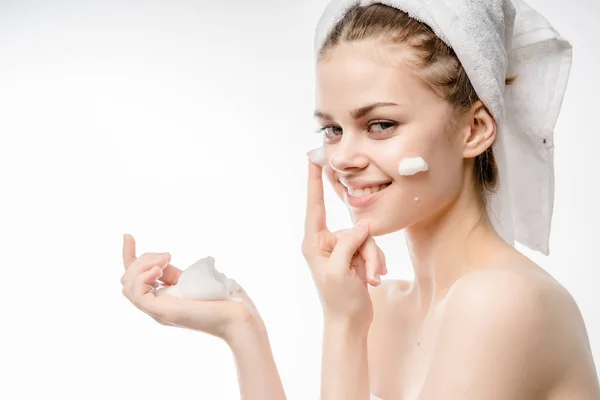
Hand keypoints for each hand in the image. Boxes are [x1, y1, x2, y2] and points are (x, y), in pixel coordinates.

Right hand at [120, 234, 263, 342]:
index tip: (128, 236)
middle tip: (168, 255)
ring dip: (143, 265)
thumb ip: (175, 273)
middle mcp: (156, 307)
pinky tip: (159, 269)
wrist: (239, 317)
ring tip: (166, 260)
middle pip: (127, 279)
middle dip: (141, 258)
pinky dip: (143, 276)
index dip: (129, 255)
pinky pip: (137, 293)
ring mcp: (158, 311)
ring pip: (128, 285)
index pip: (133, 279)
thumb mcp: (194, 279)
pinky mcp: (162, 312)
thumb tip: (162, 258)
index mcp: (163, 299)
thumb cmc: (225, 300)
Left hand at [301, 159, 386, 328]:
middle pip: (354, 228)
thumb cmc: (338, 299)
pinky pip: (371, 248)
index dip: (314, 181)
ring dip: (372, 260)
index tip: (313, 159)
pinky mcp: (354, 256)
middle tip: (367, 274)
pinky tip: (374, 279)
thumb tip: (363, 224)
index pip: (314, 205)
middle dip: (366, 250)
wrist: (349, 323)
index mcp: (314, 242)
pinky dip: (375, 263)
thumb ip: (349, 242)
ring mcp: (341, 249)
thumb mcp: (341, 270)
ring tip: (370, 279)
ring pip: (366, 239)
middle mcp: (325, 242)